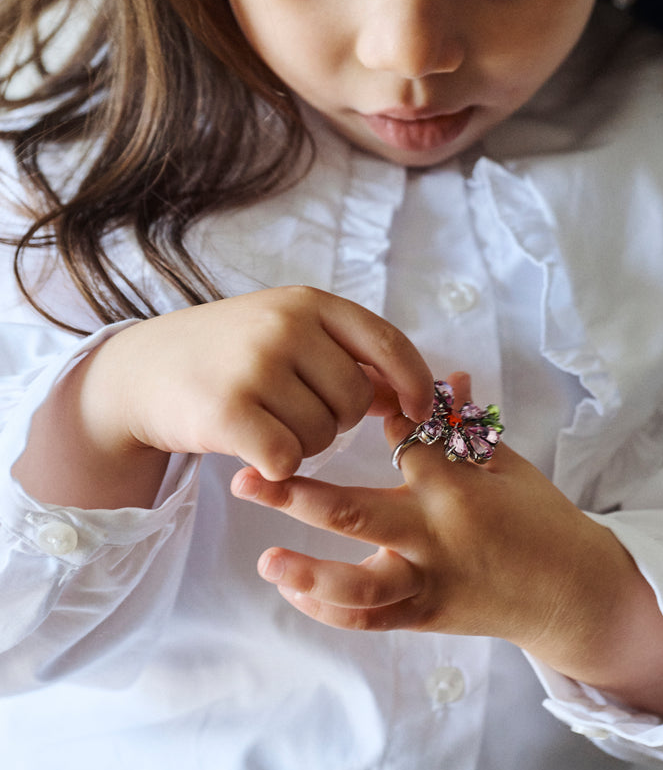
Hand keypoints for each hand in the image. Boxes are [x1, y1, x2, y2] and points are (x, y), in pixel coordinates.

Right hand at [13, 287, 433, 508]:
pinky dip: (275, 467)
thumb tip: (408, 396)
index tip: (418, 412)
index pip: (387, 343)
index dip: (414, 383)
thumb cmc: (225, 356)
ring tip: (264, 422)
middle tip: (295, 414)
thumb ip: (345, 358)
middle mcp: (285, 325)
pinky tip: (250, 451)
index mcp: (307, 302)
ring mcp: (255, 364)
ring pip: (323, 434)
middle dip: (336, 421)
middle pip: (355, 399)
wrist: (137, 373)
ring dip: (302, 444)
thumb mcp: (286, 335)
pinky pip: (287, 458)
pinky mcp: (228, 410)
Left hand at [232, 373, 662, 717]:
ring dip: (306, 572)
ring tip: (266, 561)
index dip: (368, 415)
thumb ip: (467, 428)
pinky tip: (293, 590)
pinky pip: (368, 619)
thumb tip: (447, 376)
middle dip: (293, 495)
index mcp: (460, 487)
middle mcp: (437, 535)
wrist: (572, 594)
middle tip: (246, 476)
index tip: (331, 394)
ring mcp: (428, 580)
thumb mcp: (510, 465)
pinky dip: (327, 609)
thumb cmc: (541, 521)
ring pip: (357, 585)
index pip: (403, 440)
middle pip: (354, 512)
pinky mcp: (424, 614)